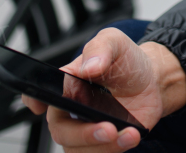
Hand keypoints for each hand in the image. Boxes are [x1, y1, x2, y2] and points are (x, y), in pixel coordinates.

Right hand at [21, 27, 185, 150]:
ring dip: (104, 146)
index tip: (39, 107)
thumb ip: (100, 49)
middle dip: (83, 134)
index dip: (33, 102)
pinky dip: (115, 149)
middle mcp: (71, 110)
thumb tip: (88, 67)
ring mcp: (85, 129)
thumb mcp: (114, 42)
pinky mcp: (102, 143)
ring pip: (79, 149)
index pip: (38, 95)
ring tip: (128, 133)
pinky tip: (131, 136)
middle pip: (61, 131)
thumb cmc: (126, 61)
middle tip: (108, 128)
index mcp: (66, 85)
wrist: (152, 80)